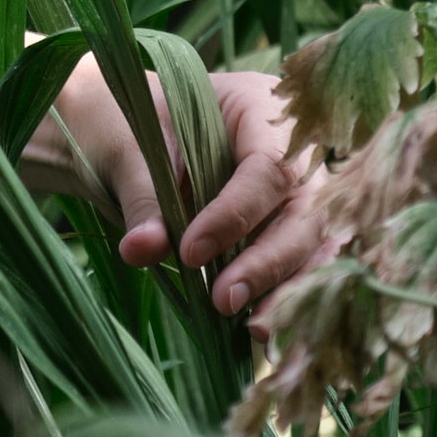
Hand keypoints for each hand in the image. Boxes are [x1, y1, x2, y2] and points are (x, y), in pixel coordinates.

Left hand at [37, 56, 324, 324]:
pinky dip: (289, 295)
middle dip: (270, 261)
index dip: (236, 215)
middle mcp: (295, 146)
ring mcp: (301, 187)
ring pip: (317, 241)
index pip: (268, 166)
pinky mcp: (291, 225)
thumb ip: (143, 195)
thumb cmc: (127, 124)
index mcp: (258, 104)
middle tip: (224, 300)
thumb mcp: (127, 149)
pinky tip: (267, 331)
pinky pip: (306, 261)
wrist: (119, 130)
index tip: (189, 253)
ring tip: (256, 330)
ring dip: (291, 288)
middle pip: (308, 209)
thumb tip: (143, 249)